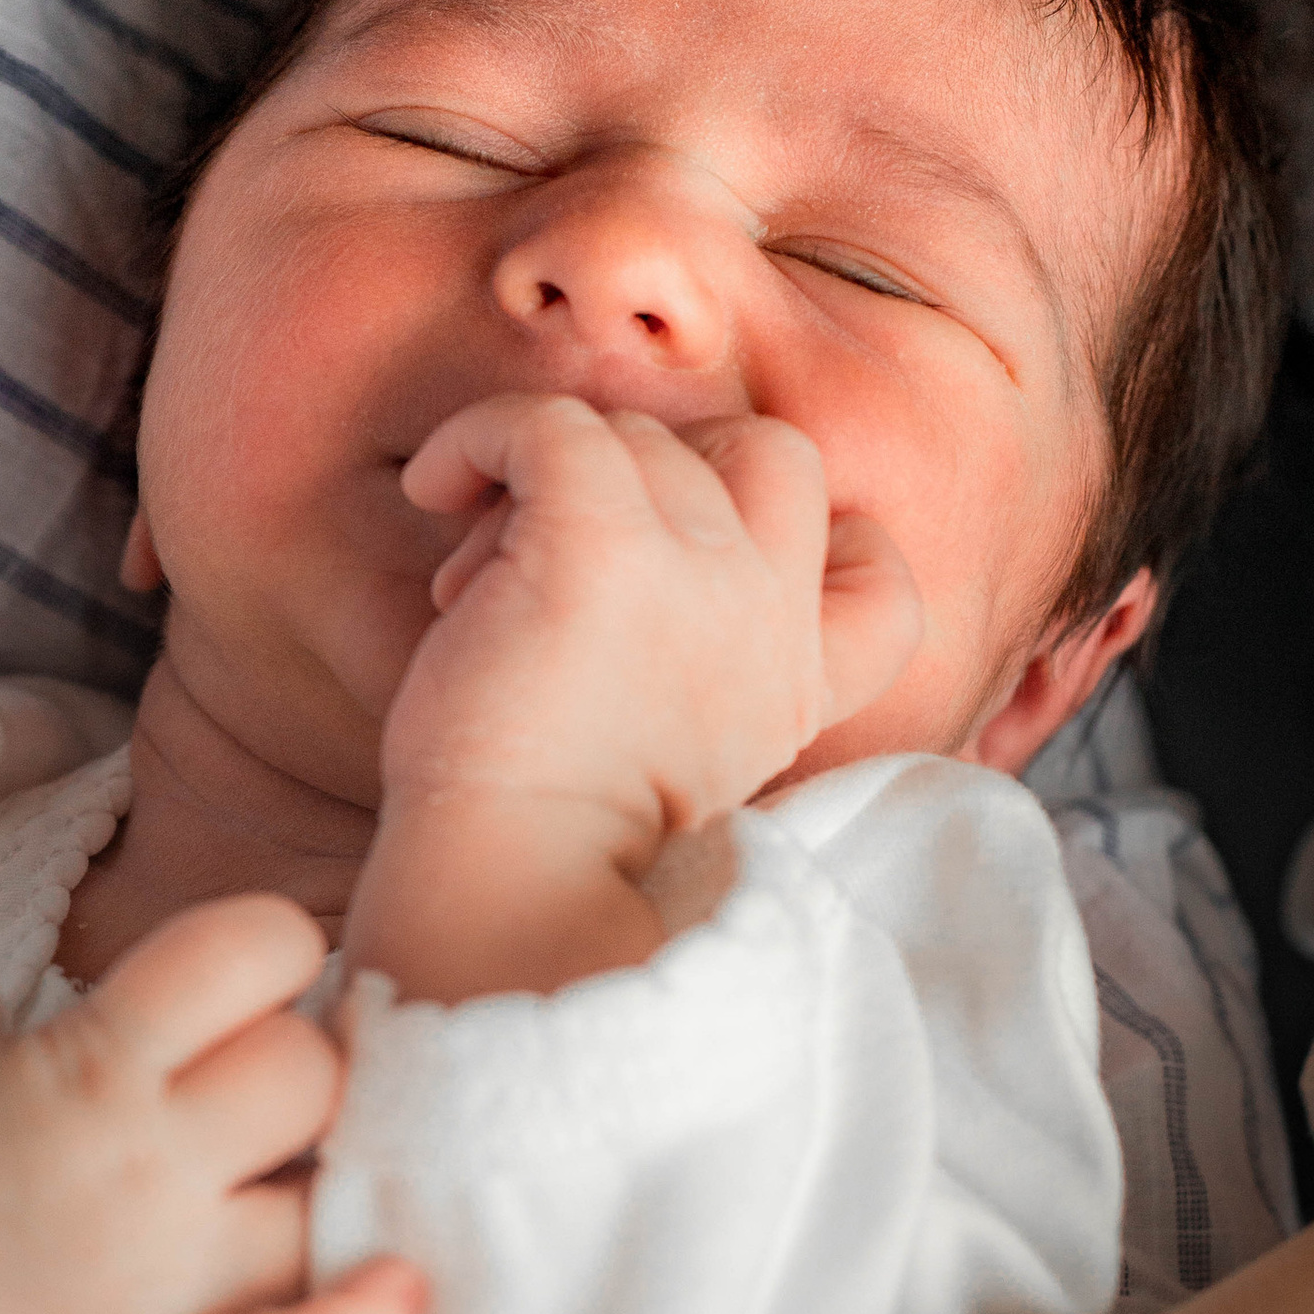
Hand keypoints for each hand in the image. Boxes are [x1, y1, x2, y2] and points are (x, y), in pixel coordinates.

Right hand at [0, 893, 421, 1313]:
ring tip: (301, 1202)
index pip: (249, 951)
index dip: (284, 958)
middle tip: (275, 1121)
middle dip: (312, 1083)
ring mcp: (148, 1276)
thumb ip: (142, 1038)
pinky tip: (397, 1296)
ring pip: (327, 1201)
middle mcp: (134, 1157)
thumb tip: (296, 1017)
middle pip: (311, 1076)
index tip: (272, 990)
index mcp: (87, 1057)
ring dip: (334, 1195)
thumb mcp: (24, 1057)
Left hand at [386, 394, 915, 835]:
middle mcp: (769, 614)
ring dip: (551, 482)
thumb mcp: (681, 760)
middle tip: (572, 544)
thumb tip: (618, 550)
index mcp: (798, 682)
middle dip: (669, 470)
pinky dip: (485, 435)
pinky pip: (552, 422)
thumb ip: (700, 666)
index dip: (809, 536)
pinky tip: (434, 490)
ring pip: (642, 436)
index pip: (878, 571)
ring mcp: (698, 568)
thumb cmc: (549, 842)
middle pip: (767, 453)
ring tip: (477, 578)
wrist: (513, 891)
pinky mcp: (601, 543)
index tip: (702, 565)